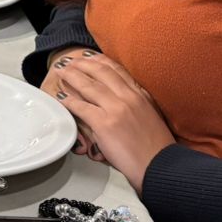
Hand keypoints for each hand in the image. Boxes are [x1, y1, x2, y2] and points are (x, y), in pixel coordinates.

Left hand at [52, 55, 174, 191]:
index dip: (99, 61)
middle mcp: (129, 97)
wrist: (160, 165)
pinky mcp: (105, 123)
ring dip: (72, 77)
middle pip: (100, 72)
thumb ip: (137, 104)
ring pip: (88, 86)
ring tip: (61, 73)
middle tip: (69, 61)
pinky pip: (81, 107)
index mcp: (141, 95)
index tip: (88, 56)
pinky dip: (69, 101)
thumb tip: (123, 99)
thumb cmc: (156, 148)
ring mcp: (116, 109)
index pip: (117, 70)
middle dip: (82, 64)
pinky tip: (61, 98)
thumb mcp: (150, 116)